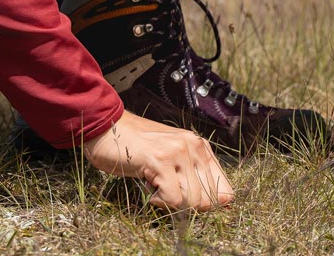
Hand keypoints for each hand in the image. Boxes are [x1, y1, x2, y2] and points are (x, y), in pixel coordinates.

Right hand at [81, 110, 234, 210]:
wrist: (107, 128)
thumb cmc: (137, 147)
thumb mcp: (172, 158)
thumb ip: (194, 176)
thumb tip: (223, 202)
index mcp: (200, 146)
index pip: (226, 190)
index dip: (209, 203)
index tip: (187, 200)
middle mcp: (194, 146)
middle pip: (209, 199)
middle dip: (188, 205)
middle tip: (167, 192)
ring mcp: (178, 152)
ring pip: (193, 201)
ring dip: (172, 203)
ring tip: (156, 186)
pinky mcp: (160, 161)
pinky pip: (173, 199)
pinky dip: (160, 202)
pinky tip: (149, 188)